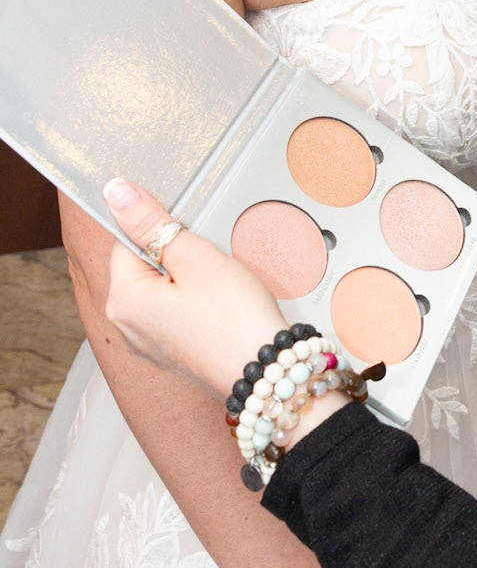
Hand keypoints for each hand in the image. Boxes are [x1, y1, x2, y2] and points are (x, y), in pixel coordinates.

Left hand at [104, 178, 288, 396]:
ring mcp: (148, 346)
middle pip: (145, 266)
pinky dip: (196, 304)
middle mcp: (126, 328)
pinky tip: (220, 310)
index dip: (163, 230)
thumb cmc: (234, 318)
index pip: (127, 240)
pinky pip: (175, 314)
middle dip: (178, 257)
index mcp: (122, 301)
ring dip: (189, 280)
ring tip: (219, 291)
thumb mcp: (194, 256)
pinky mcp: (171, 355)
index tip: (192, 239)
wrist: (268, 374)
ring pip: (163, 289)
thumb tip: (117, 193)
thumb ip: (152, 222)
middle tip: (211, 268)